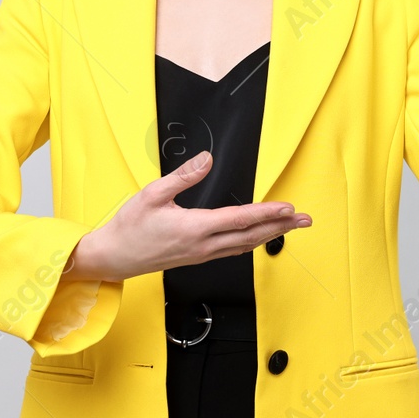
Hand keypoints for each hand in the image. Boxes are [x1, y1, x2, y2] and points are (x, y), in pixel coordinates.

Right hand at [61, 151, 311, 281]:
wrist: (112, 258)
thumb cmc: (129, 226)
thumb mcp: (152, 194)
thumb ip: (183, 176)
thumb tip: (207, 159)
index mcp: (194, 228)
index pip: (240, 220)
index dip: (267, 213)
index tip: (289, 208)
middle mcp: (203, 246)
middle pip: (250, 236)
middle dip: (280, 227)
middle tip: (306, 220)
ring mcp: (201, 255)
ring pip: (244, 246)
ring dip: (270, 235)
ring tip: (290, 227)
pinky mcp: (196, 258)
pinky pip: (232, 250)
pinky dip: (251, 242)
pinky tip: (258, 237)